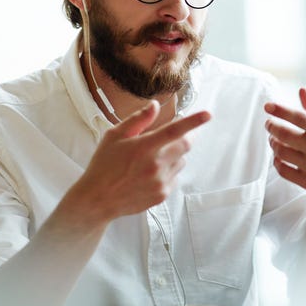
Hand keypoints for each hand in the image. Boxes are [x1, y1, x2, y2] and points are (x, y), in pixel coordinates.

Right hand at [69, 100, 210, 223]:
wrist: (98, 200)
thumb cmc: (104, 165)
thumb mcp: (114, 136)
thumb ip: (138, 120)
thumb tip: (155, 106)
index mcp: (144, 147)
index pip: (174, 130)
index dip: (193, 122)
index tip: (207, 115)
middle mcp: (156, 165)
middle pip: (185, 146)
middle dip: (187, 136)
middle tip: (180, 133)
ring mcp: (161, 182)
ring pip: (181, 161)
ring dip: (174, 155)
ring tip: (152, 158)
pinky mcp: (162, 194)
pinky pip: (174, 176)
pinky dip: (168, 171)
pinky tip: (149, 173)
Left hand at [264, 88, 305, 208]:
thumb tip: (301, 90)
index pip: (299, 118)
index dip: (280, 110)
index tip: (268, 106)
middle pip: (285, 134)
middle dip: (272, 126)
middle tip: (269, 123)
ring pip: (281, 152)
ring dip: (273, 142)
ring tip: (274, 138)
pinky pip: (283, 170)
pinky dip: (276, 161)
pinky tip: (279, 155)